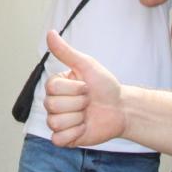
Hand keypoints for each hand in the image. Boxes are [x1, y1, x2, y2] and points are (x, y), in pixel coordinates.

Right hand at [43, 31, 125, 147]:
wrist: (121, 109)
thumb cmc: (105, 86)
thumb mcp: (87, 65)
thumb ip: (66, 52)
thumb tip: (50, 32)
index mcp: (56, 86)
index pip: (52, 88)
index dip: (74, 89)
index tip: (87, 87)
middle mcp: (53, 103)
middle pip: (52, 105)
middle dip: (78, 103)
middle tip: (89, 101)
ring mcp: (58, 121)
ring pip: (54, 122)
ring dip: (77, 119)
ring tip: (87, 114)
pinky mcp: (65, 138)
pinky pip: (58, 139)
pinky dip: (73, 134)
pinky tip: (84, 127)